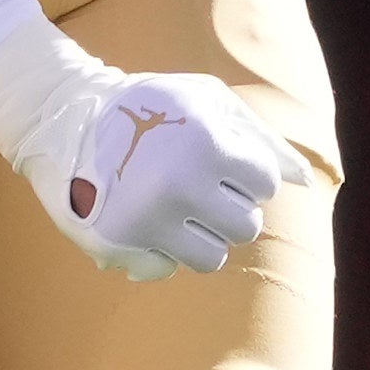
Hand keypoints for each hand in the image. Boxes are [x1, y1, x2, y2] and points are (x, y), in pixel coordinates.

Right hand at [53, 67, 293, 281]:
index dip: (247, 173)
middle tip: (200, 187)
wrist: (65, 116)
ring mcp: (143, 221)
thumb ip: (261, 138)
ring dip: (202, 235)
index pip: (264, 184)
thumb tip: (304, 182)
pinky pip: (165, 268)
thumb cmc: (152, 107)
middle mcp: (175, 187)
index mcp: (204, 144)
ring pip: (211, 258)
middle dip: (230, 208)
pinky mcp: (114, 244)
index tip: (221, 160)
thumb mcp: (208, 102)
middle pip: (245, 228)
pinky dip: (160, 248)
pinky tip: (143, 218)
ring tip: (177, 207)